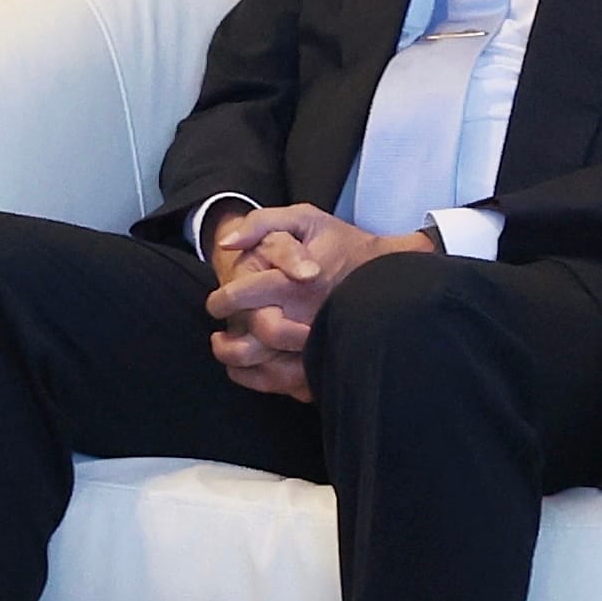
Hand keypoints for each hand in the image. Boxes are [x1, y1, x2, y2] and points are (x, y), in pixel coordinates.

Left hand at [203, 204, 426, 394]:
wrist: (387, 269)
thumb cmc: (338, 242)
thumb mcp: (303, 217)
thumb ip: (260, 223)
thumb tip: (226, 244)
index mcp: (296, 282)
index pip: (246, 296)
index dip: (222, 301)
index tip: (214, 304)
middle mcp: (310, 315)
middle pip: (260, 335)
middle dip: (229, 339)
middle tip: (218, 335)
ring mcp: (324, 341)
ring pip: (274, 369)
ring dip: (242, 364)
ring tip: (228, 352)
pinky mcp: (332, 360)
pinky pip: (295, 383)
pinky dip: (268, 381)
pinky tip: (253, 369)